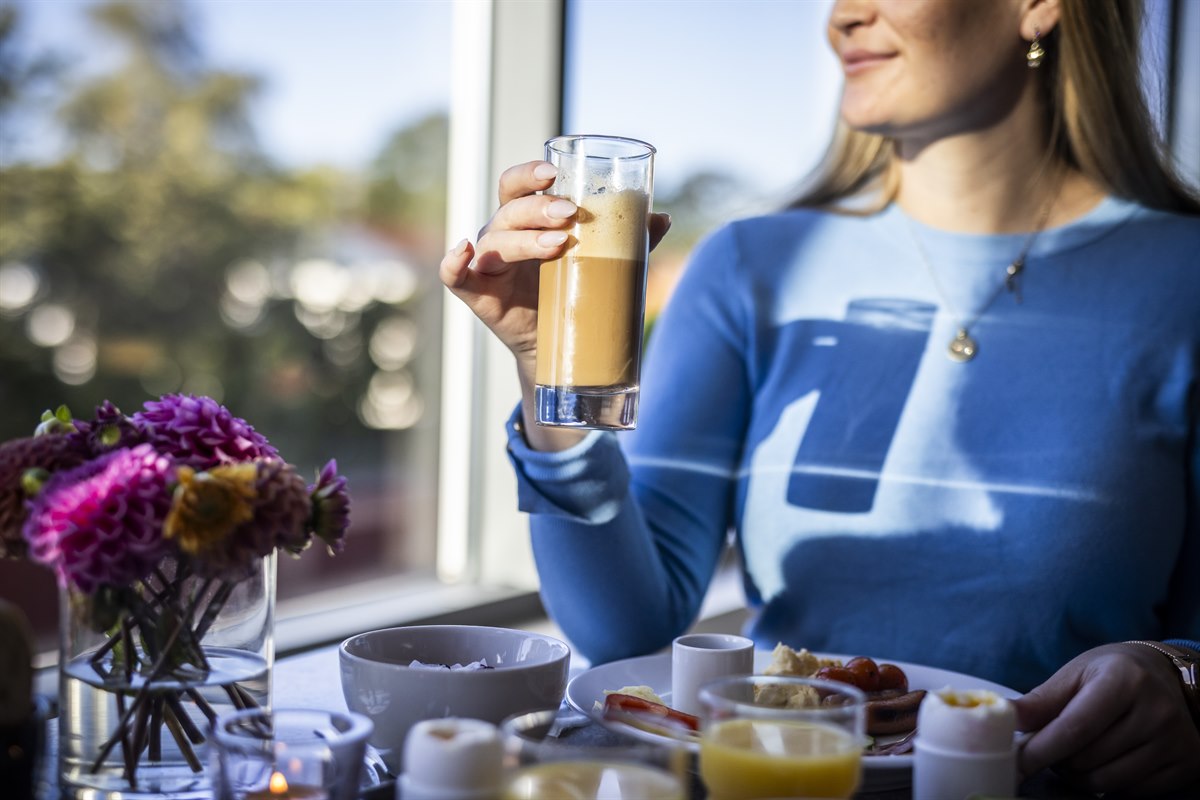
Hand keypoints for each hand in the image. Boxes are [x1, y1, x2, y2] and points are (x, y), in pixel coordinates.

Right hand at [439, 160, 670, 366]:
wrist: (562, 345)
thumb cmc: (576, 291)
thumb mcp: (603, 262)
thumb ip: (628, 241)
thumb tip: (662, 218)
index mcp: (526, 218)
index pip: (518, 183)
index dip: (530, 173)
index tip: (554, 173)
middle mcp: (502, 234)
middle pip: (509, 209)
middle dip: (537, 207)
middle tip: (569, 214)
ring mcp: (487, 264)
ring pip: (493, 240)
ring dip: (522, 238)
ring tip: (557, 245)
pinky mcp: (478, 294)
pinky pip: (454, 276)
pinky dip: (454, 262)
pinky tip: (465, 251)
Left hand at [1013, 642, 1199, 795]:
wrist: (1168, 677)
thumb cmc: (1113, 673)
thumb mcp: (1076, 674)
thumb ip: (1041, 700)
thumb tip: (1004, 716)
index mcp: (1123, 680)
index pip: (1073, 729)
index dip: (1039, 751)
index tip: (1015, 763)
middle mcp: (1155, 711)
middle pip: (1086, 759)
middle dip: (1057, 759)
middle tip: (1052, 745)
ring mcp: (1175, 741)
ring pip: (1106, 782)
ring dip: (1079, 775)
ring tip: (1076, 752)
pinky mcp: (1185, 764)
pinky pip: (1131, 792)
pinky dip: (1107, 783)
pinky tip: (1104, 760)